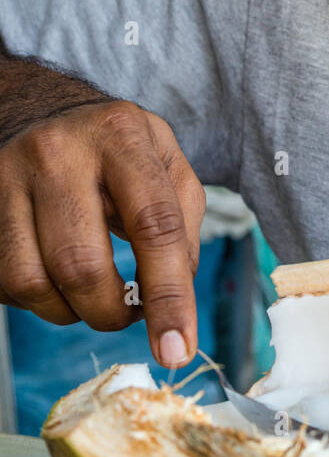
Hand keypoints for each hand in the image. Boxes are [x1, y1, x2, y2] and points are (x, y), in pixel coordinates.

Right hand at [0, 100, 204, 365]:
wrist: (36, 107)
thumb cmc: (113, 147)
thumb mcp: (165, 161)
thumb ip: (182, 226)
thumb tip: (174, 301)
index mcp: (121, 136)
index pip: (153, 227)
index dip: (170, 297)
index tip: (176, 349)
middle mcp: (58, 152)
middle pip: (82, 266)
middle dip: (110, 313)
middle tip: (125, 312)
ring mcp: (6, 175)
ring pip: (32, 283)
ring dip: (67, 312)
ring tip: (87, 295)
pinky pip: (2, 281)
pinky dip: (33, 298)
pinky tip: (51, 275)